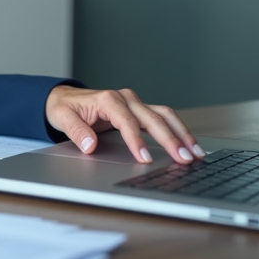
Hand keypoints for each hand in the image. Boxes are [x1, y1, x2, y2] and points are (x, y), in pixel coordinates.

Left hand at [45, 85, 205, 164]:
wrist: (65, 98)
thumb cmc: (65, 108)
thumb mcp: (62, 117)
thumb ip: (76, 131)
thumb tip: (90, 146)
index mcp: (108, 99)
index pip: (127, 122)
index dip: (137, 141)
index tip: (145, 159)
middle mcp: (125, 98)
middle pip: (153, 118)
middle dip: (170, 140)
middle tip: (183, 160)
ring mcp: (135, 103)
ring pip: (164, 115)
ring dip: (181, 134)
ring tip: (196, 154)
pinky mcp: (140, 110)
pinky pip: (163, 118)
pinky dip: (178, 131)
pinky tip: (189, 145)